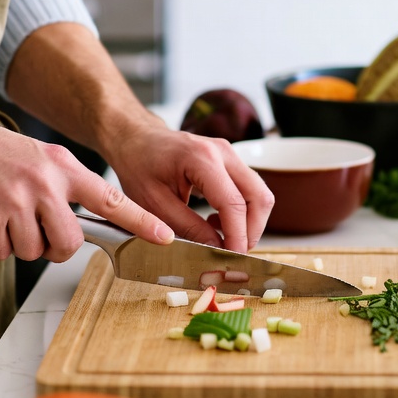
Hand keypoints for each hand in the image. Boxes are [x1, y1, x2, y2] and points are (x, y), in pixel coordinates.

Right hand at [0, 107, 173, 262]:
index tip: (165, 236)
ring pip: (33, 252)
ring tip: (5, 214)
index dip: (141, 221)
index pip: (111, 198)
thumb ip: (64, 185)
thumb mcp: (39, 157)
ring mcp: (16, 201)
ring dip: (18, 243)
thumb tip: (81, 223)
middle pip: (69, 242)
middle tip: (38, 231)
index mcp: (62, 166)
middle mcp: (44, 183)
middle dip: (56, 247)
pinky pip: (2, 253)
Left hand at [106, 121, 274, 253]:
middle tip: (232, 252)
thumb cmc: (140, 166)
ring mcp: (230, 153)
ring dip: (249, 222)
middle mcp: (223, 152)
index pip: (234, 203)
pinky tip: (218, 220)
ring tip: (222, 237)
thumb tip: (215, 249)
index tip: (232, 258)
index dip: (237, 235)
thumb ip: (187, 227)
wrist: (137, 139)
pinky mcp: (231, 160)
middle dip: (252, 231)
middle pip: (259, 197)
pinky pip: (250, 189)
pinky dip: (243, 211)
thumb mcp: (154, 204)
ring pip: (260, 193)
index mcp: (202, 159)